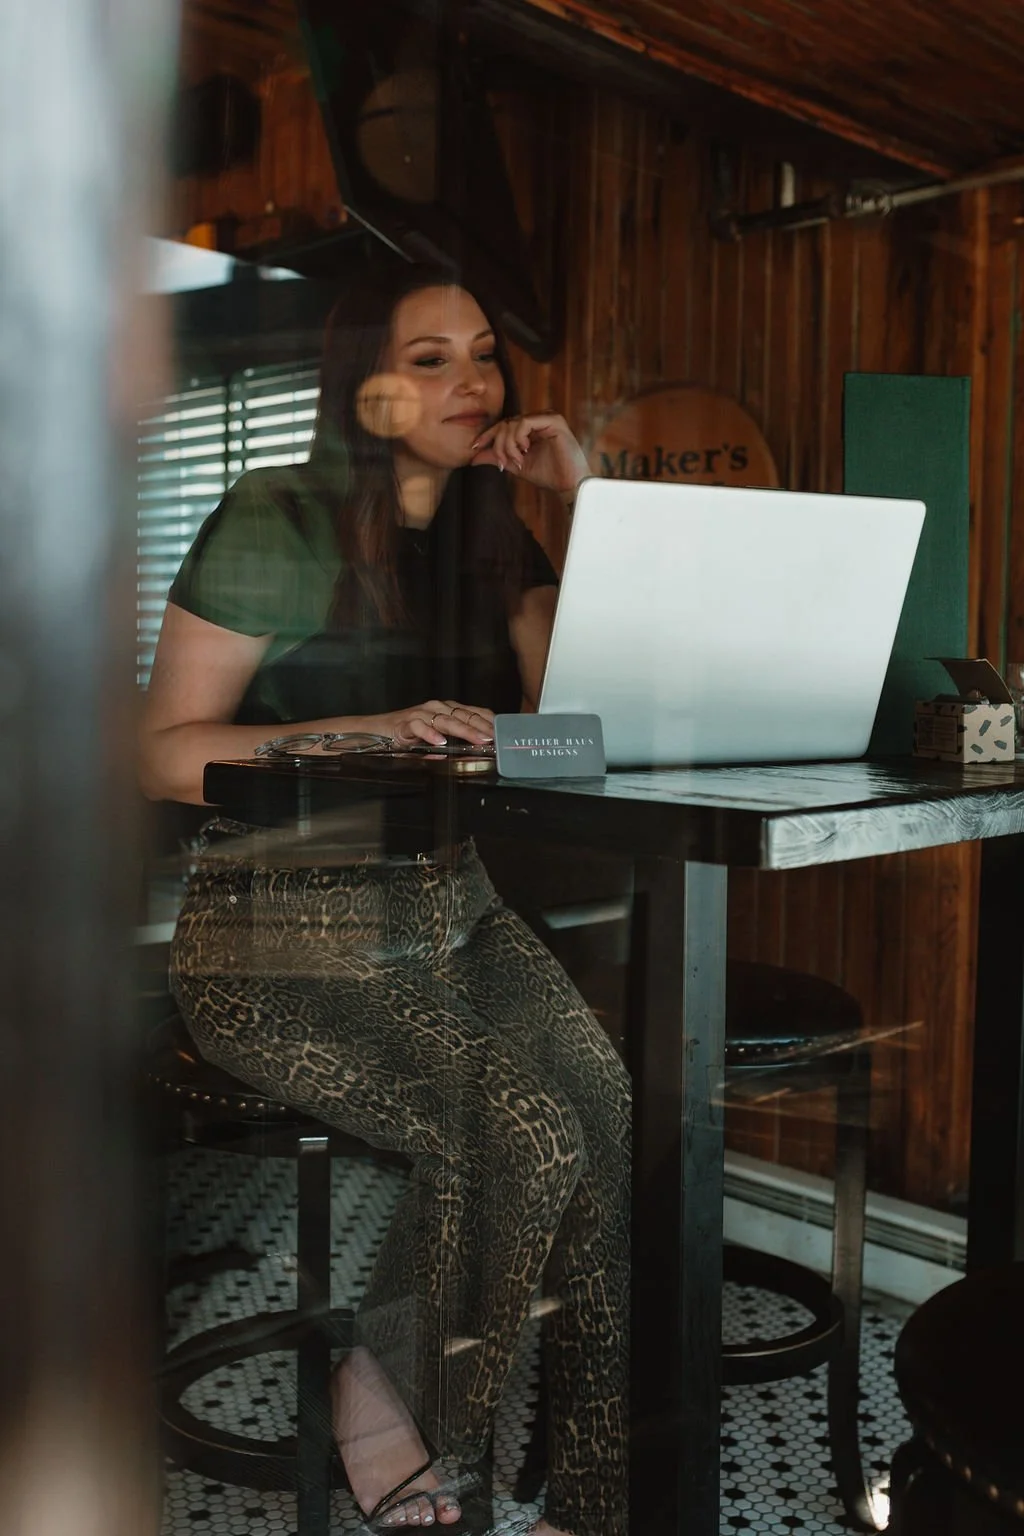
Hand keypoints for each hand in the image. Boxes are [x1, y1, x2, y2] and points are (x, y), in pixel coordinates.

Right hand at [379, 700, 494, 748]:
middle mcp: (437, 708)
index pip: (474, 713)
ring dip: (464, 730)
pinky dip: (430, 734)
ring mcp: (421, 713)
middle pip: (465, 716)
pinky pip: (419, 726)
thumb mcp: (435, 740)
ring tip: (478, 740)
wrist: (375, 730)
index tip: (504, 733)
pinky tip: (440, 742)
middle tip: (496, 739)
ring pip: (447, 720)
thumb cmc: (407, 734)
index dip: (490, 722)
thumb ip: (453, 746)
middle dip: (482, 728)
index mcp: (447, 711)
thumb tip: (472, 755)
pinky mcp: (405, 722)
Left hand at [470, 412, 588, 496]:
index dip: (488, 435)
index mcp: (531, 427)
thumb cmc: (548, 475)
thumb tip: (474, 457)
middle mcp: (539, 419)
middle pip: (505, 423)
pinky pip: (525, 423)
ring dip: (509, 444)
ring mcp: (547, 417)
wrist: (568, 485)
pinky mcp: (554, 420)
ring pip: (513, 423)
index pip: (504, 425)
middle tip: (504, 463)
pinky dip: (519, 438)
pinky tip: (525, 451)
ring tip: (518, 461)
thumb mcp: (517, 465)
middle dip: (499, 445)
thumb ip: (498, 457)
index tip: (474, 447)